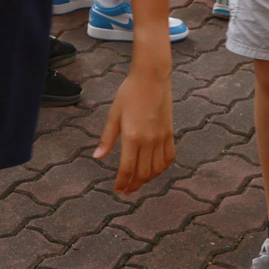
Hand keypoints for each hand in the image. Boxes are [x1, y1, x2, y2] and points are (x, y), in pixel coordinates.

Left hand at [95, 62, 174, 191]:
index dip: (122, 182)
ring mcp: (161, 138)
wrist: (151, 78)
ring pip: (156, 169)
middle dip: (134, 185)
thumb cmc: (129, 93)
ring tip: (138, 182)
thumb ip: (107, 138)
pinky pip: (168, 158)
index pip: (127, 169)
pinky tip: (155, 170)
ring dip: (147, 179)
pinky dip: (162, 168)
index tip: (118, 189)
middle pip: (142, 173)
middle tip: (126, 190)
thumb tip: (97, 156)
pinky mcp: (170, 133)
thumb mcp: (114, 115)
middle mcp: (148, 141)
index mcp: (132, 136)